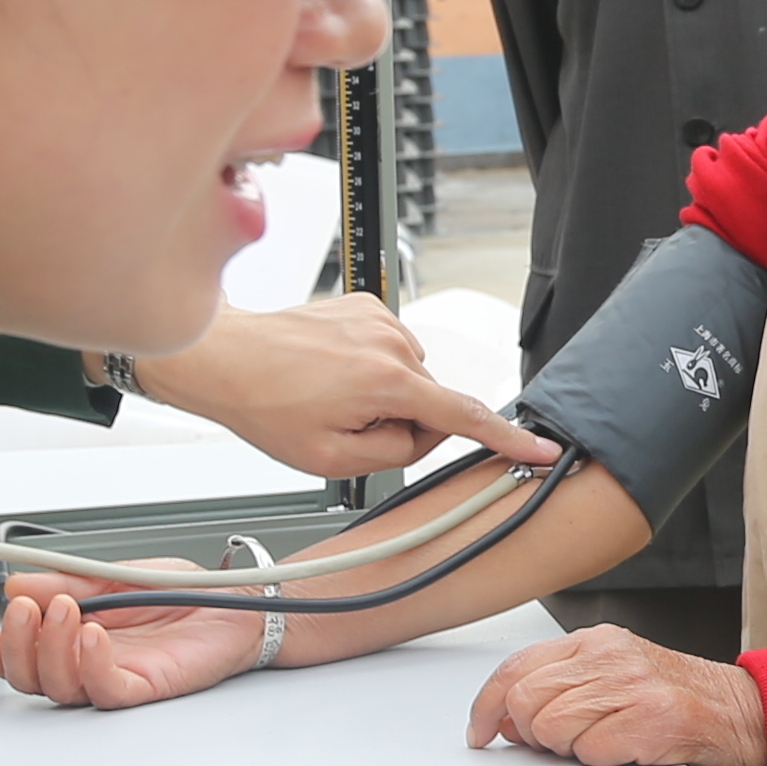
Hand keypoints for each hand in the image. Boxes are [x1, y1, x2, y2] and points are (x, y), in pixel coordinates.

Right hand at [0, 580, 269, 708]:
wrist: (237, 602)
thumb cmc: (184, 593)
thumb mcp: (115, 573)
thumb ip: (67, 579)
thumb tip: (17, 584)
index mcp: (75, 637)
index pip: (21, 654)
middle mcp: (89, 663)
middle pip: (31, 678)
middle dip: (16, 645)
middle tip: (24, 609)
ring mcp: (115, 677)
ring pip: (61, 687)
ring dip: (51, 649)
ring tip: (63, 608)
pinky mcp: (145, 688)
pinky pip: (106, 690)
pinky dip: (92, 664)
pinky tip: (92, 636)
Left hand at [128, 299, 557, 479]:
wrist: (224, 358)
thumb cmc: (264, 406)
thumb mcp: (331, 460)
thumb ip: (395, 455)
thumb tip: (421, 435)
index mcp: (387, 383)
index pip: (464, 416)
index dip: (508, 439)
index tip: (542, 450)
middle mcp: (392, 343)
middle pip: (429, 400)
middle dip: (400, 421)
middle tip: (344, 427)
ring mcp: (380, 319)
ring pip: (408, 377)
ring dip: (380, 394)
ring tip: (327, 397)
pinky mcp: (366, 306)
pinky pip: (389, 351)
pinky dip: (369, 368)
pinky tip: (329, 372)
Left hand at [467, 626, 766, 765]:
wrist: (740, 712)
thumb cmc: (677, 699)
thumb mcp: (613, 675)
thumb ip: (561, 686)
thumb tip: (507, 717)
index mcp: (594, 640)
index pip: (516, 666)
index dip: (487, 704)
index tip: (480, 730)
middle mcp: (610, 656)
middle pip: (525, 699)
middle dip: (529, 733)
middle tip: (556, 743)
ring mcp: (631, 685)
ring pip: (550, 727)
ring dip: (566, 749)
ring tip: (599, 743)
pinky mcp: (650, 720)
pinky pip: (589, 751)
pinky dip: (598, 760)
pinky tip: (622, 750)